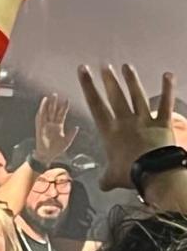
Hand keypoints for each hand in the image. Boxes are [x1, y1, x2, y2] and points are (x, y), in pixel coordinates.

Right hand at [34, 93, 77, 164]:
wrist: (47, 155)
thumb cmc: (57, 149)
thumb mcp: (66, 141)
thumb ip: (71, 134)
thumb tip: (77, 127)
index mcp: (59, 126)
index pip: (62, 114)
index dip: (64, 107)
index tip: (67, 100)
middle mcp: (52, 123)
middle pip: (53, 111)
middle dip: (55, 103)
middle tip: (55, 94)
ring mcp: (46, 124)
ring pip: (47, 112)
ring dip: (47, 105)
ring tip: (49, 97)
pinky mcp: (40, 127)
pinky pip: (40, 117)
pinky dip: (41, 110)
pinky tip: (42, 105)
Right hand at [79, 64, 177, 191]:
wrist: (155, 174)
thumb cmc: (130, 174)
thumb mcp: (113, 177)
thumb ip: (106, 178)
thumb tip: (100, 185)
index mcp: (110, 131)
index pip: (96, 105)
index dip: (88, 86)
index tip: (83, 69)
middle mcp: (126, 121)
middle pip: (116, 96)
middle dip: (109, 80)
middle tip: (105, 65)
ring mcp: (144, 120)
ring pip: (137, 96)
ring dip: (132, 81)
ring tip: (127, 66)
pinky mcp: (162, 123)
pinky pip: (165, 105)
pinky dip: (167, 89)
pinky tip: (168, 74)